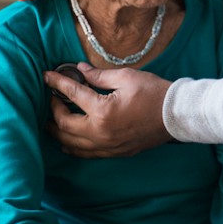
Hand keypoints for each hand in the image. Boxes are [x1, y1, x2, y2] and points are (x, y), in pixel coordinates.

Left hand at [44, 63, 171, 157]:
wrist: (176, 115)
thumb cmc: (154, 93)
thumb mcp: (126, 77)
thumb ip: (99, 76)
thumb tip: (80, 70)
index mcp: (102, 111)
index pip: (72, 94)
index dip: (57, 83)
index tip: (46, 76)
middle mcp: (100, 133)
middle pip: (64, 124)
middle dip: (53, 109)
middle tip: (51, 97)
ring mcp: (106, 146)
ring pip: (70, 143)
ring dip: (57, 131)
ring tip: (52, 119)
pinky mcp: (113, 153)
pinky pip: (84, 153)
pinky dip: (72, 145)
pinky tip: (68, 137)